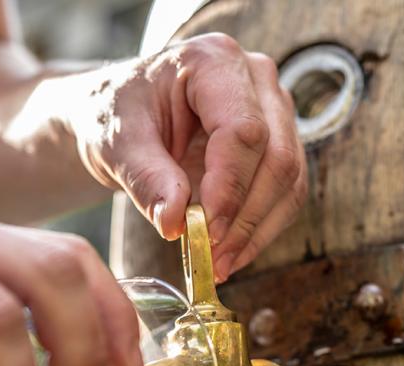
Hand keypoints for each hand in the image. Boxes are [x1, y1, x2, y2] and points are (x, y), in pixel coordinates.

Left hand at [68, 33, 306, 281]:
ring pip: (289, 180)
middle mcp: (256, 79)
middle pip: (277, 157)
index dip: (230, 188)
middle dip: (246, 218)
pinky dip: (259, 231)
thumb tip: (174, 223)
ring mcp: (272, 112)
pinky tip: (230, 257)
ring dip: (256, 232)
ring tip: (218, 265)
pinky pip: (283, 195)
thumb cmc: (115, 116)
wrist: (119, 117)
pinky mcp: (274, 146)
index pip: (243, 130)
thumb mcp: (117, 144)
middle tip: (213, 259)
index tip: (206, 232)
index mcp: (213, 61)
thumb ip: (146, 179)